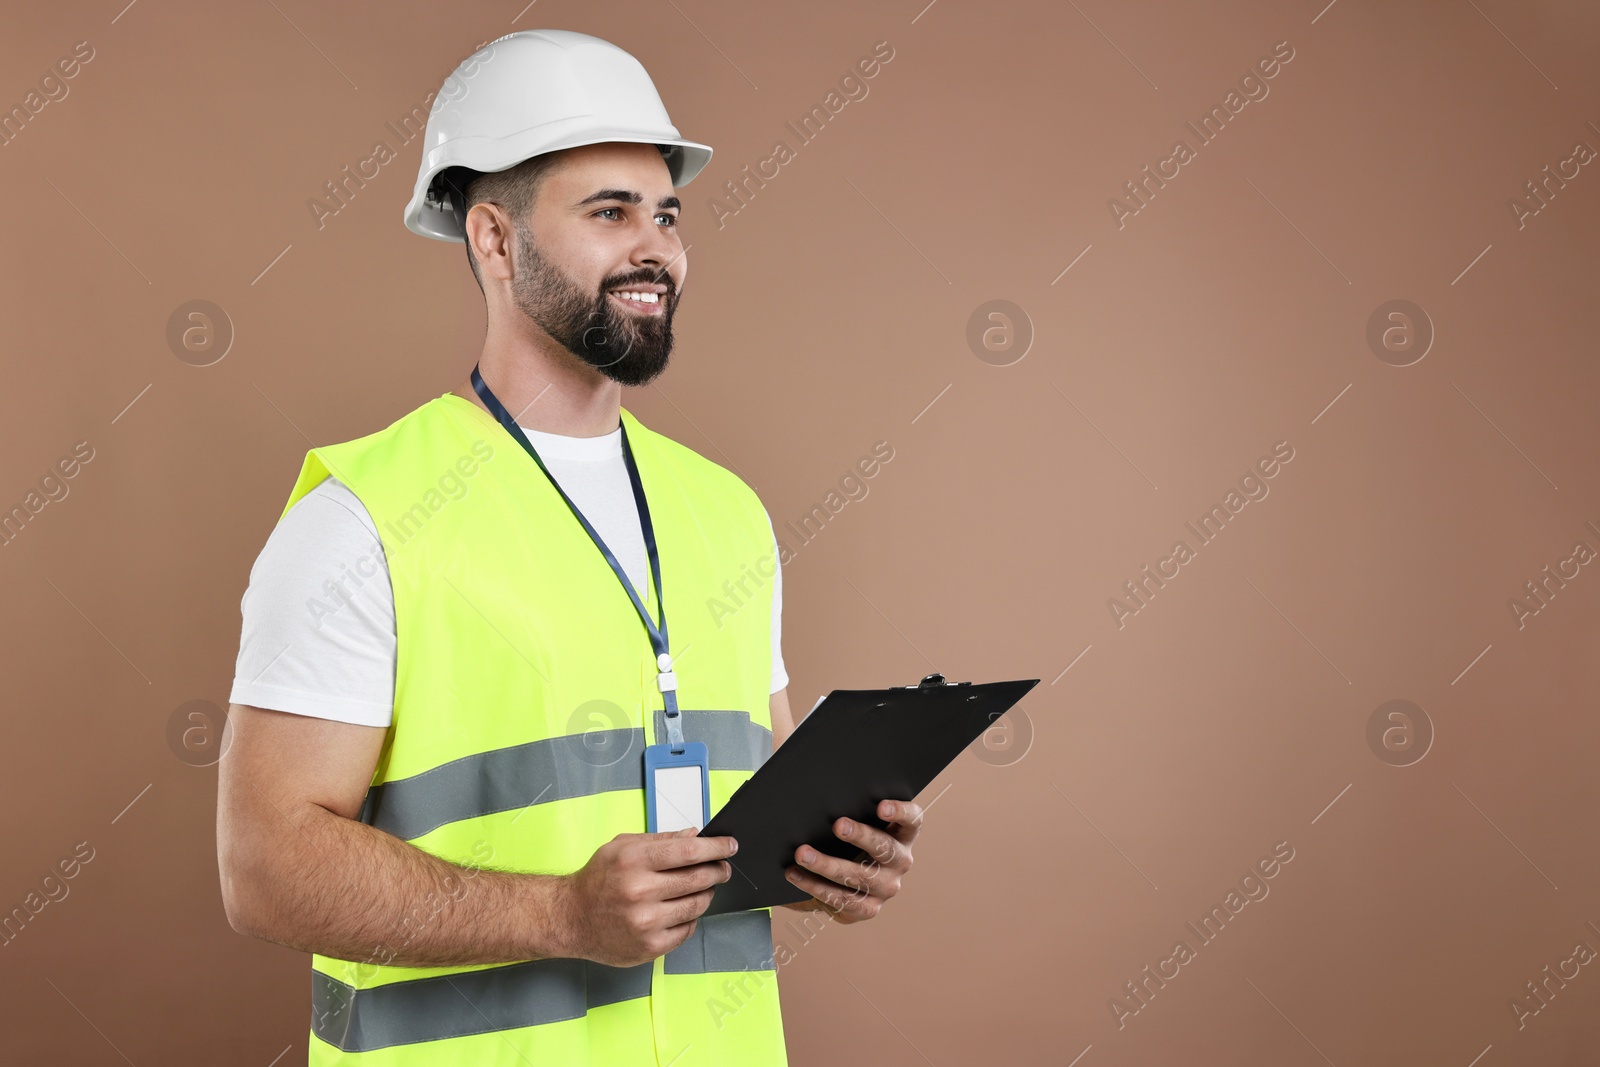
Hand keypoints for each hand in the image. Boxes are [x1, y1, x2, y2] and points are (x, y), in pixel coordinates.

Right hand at [559, 827, 736, 966]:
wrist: (571, 918)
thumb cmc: (597, 880)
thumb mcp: (621, 847)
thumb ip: (660, 840)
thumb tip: (694, 835)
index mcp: (633, 860)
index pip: (688, 851)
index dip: (715, 847)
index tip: (730, 846)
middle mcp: (640, 891)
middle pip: (698, 878)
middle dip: (718, 870)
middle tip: (723, 868)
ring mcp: (646, 922)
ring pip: (697, 904)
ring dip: (706, 893)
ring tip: (702, 887)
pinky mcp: (650, 946)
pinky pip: (687, 929)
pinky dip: (690, 917)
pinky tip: (682, 909)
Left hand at [782, 799, 920, 923]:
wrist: (839, 880)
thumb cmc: (847, 841)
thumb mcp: (854, 825)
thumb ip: (849, 812)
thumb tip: (816, 801)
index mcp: (903, 835)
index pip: (912, 820)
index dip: (900, 812)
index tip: (881, 807)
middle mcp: (900, 862)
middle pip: (886, 848)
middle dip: (861, 836)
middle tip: (837, 825)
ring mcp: (886, 888)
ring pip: (860, 878)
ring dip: (828, 865)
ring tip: (802, 854)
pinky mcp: (868, 909)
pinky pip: (842, 900)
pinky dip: (815, 886)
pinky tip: (795, 875)